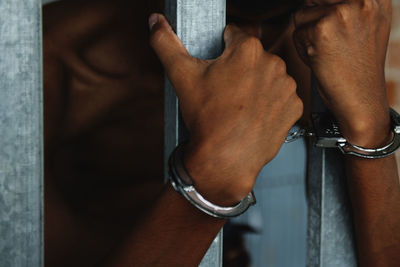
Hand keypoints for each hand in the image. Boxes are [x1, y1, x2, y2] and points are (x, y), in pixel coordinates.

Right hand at [149, 14, 302, 204]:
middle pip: (252, 57)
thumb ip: (166, 42)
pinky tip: (254, 115)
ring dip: (256, 85)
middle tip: (224, 92)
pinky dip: (270, 104)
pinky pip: (281, 98)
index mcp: (247, 49)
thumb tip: (155, 21)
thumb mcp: (181, 76)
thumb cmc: (207, 119)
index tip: (216, 69)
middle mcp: (273, 63)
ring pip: (267, 77)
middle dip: (239, 69)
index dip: (221, 50)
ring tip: (239, 106)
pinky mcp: (294, 107)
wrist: (226, 159)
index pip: (233, 35)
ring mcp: (286, 87)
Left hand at [293, 0, 391, 146]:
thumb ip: (350, 6)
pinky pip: (296, 32)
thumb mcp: (367, 27)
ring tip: (325, 52)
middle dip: (313, 20)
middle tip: (327, 43)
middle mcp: (363, 0)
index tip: (326, 28)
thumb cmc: (359, 69)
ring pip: (302, 14)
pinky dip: (301, 48)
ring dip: (305, 34)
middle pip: (315, 0)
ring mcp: (342, 13)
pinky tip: (319, 61)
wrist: (361, 100)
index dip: (322, 8)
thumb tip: (315, 1)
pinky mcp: (322, 29)